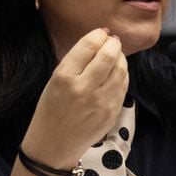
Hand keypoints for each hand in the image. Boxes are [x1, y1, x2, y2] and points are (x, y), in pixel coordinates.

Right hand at [21, 28, 128, 167]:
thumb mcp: (55, 81)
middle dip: (114, 44)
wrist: (55, 143)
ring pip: (120, 70)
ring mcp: (101, 101)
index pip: (87, 47)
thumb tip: (99, 41)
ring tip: (116, 53)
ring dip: (121, 58)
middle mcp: (84, 88)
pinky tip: (118, 70)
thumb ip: (76, 62)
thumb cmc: (52, 108)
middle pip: (108, 56)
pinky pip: (123, 86)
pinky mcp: (112, 111)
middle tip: (113, 40)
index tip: (102, 32)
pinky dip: (123, 74)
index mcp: (64, 77)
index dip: (98, 35)